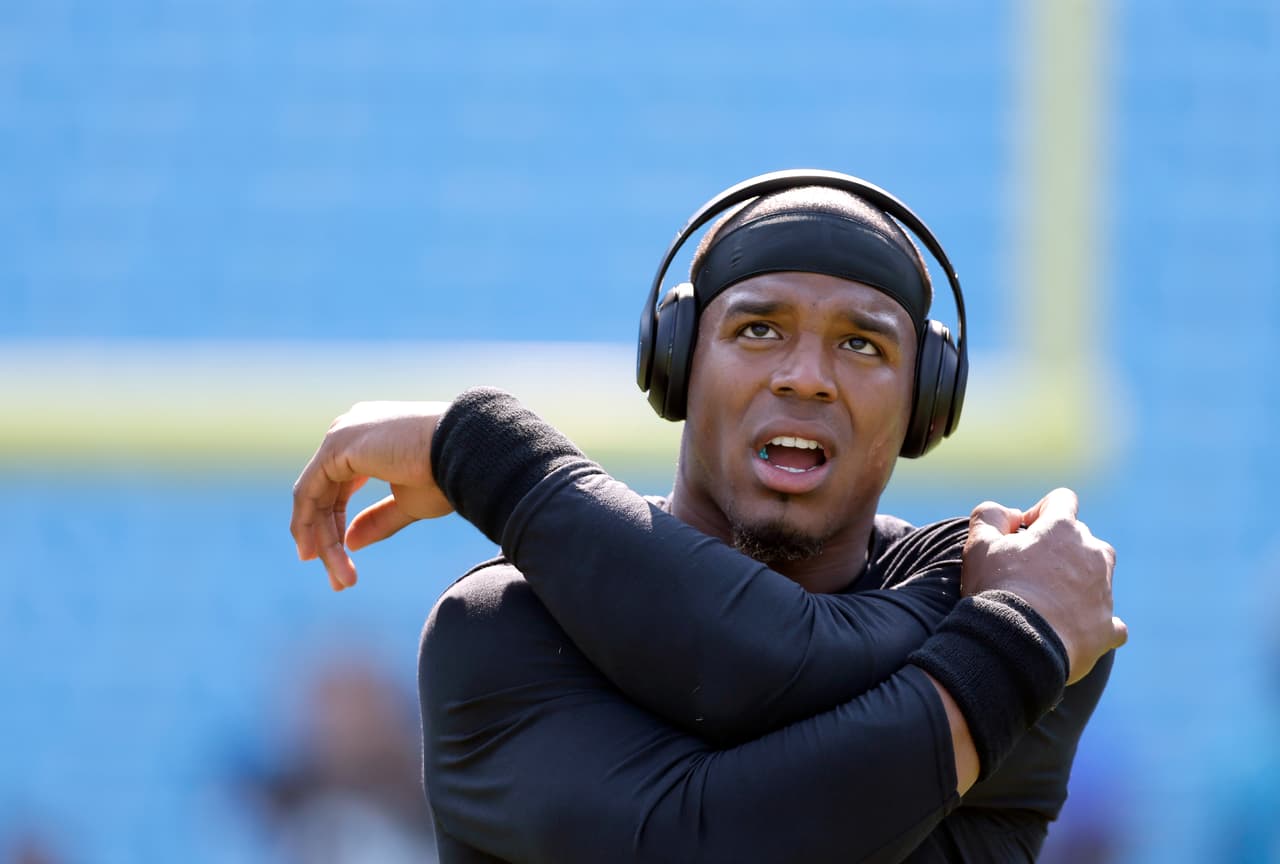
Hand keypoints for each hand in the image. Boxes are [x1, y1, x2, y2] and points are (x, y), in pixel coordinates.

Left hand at [290, 401, 453, 590]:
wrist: (467, 452)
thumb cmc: (447, 475)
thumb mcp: (409, 503)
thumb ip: (377, 519)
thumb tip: (351, 542)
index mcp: (369, 438)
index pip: (339, 485)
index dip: (335, 525)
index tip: (341, 564)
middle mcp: (351, 430)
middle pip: (323, 493)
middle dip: (327, 539)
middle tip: (338, 582)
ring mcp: (342, 434)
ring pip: (314, 496)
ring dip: (323, 541)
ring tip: (340, 580)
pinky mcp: (337, 445)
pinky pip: (308, 491)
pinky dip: (307, 524)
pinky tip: (316, 554)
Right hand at [962, 488, 1126, 684]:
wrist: (1019, 643)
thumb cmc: (998, 589)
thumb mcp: (979, 545)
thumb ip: (990, 516)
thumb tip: (1010, 515)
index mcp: (1062, 529)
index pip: (1062, 500)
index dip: (1040, 512)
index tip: (1021, 534)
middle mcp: (1092, 553)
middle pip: (1083, 539)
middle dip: (1059, 550)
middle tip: (1028, 573)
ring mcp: (1104, 591)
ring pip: (1100, 575)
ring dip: (1080, 581)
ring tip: (1050, 602)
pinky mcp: (1108, 626)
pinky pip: (1111, 622)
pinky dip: (1096, 623)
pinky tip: (1076, 630)